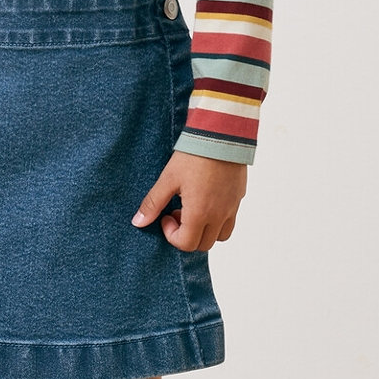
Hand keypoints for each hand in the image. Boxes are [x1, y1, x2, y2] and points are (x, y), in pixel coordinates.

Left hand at [131, 152, 247, 252]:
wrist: (221, 134)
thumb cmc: (194, 155)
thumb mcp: (168, 179)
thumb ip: (153, 203)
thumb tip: (139, 222)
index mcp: (200, 213)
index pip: (186, 244)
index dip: (172, 235)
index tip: (165, 216)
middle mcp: (219, 215)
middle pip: (204, 244)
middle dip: (188, 235)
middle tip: (177, 213)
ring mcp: (232, 207)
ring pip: (221, 235)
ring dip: (205, 230)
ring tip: (194, 208)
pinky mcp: (239, 196)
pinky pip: (230, 219)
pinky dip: (217, 218)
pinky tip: (206, 197)